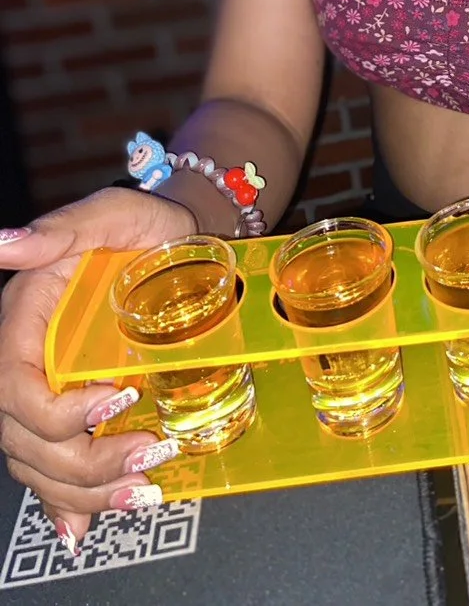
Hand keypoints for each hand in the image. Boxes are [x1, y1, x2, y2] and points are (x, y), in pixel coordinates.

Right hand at [0, 188, 197, 551]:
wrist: (177, 240)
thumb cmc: (145, 224)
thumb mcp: (112, 214)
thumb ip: (63, 230)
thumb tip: (5, 243)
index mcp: (23, 320)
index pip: (16, 388)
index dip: (59, 411)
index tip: (119, 399)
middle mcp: (25, 362)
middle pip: (27, 440)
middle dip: (86, 463)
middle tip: (152, 455)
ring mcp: (46, 392)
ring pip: (40, 465)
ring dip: (87, 493)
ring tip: (144, 493)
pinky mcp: (71, 411)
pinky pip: (52, 469)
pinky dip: (69, 505)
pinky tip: (86, 530)